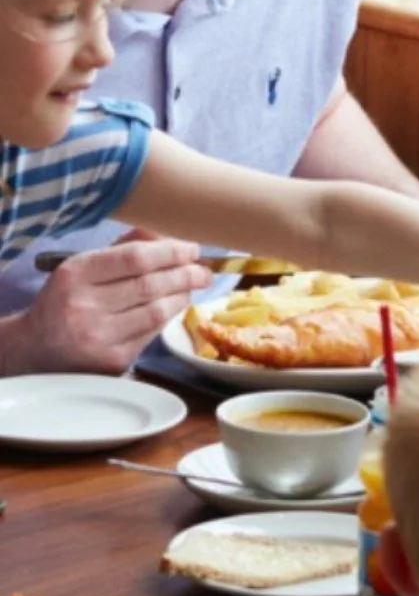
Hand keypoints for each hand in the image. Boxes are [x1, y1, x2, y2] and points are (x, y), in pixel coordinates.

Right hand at [0, 240, 211, 374]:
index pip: (134, 258)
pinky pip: (152, 334)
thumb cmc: (68, 298)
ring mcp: (99, 337)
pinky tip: (175, 306)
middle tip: (203, 270)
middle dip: (186, 274)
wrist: (37, 347)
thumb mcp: (83, 266)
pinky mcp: (113, 361)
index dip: (170, 252)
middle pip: (150, 285)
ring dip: (182, 296)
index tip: (192, 249)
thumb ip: (124, 248)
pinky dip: (168, 317)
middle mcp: (84, 307)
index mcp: (76, 275)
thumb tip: (168, 234)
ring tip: (194, 286)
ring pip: (157, 312)